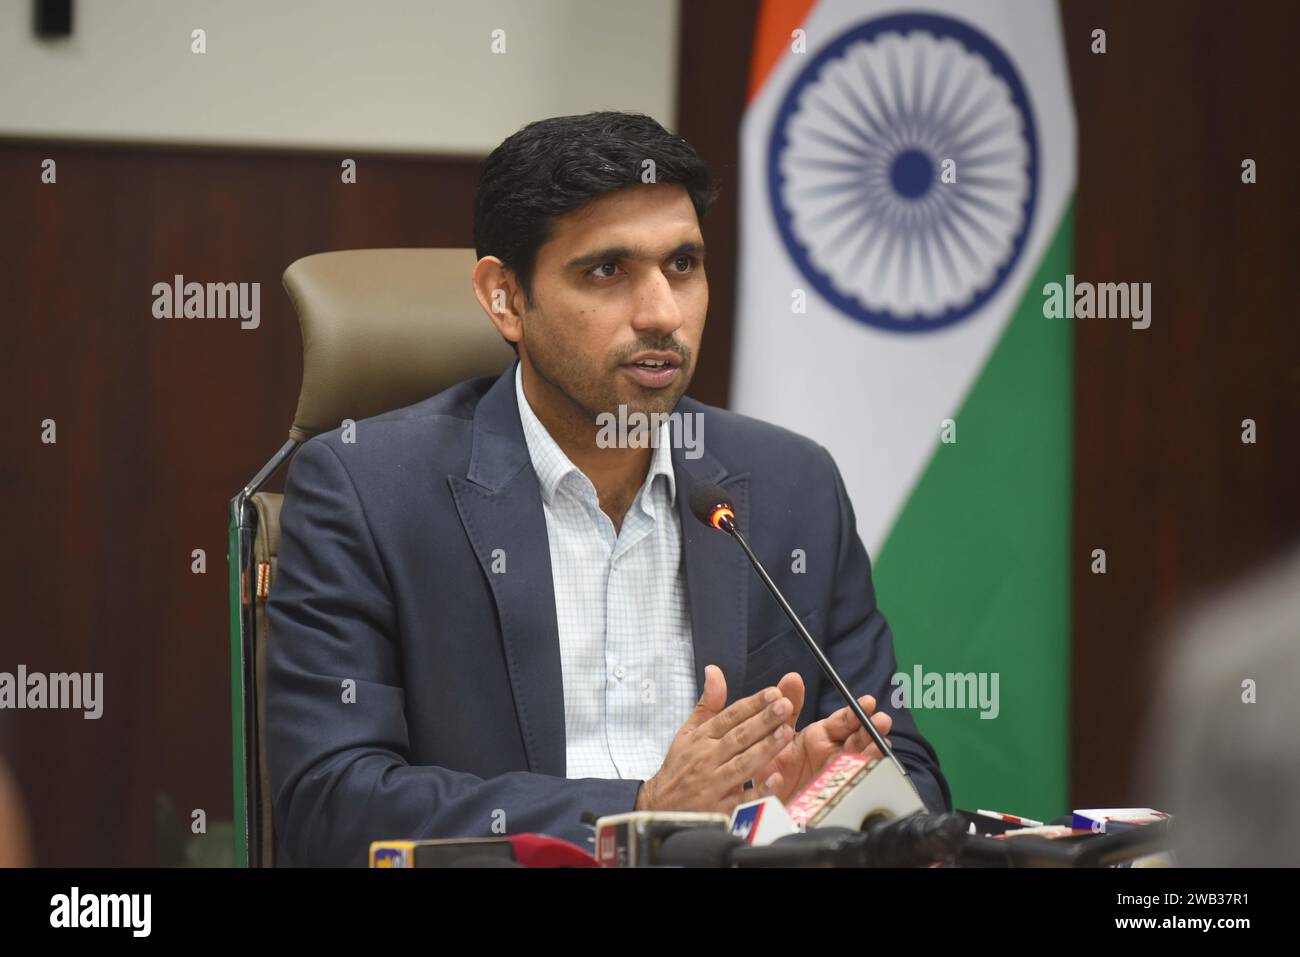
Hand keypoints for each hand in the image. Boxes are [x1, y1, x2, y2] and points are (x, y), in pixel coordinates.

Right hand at [636, 665, 795, 815]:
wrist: (659, 808)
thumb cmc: (679, 766)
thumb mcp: (688, 732)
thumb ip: (708, 704)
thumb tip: (715, 670)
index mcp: (702, 738)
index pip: (730, 717)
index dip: (752, 704)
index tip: (773, 692)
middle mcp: (707, 758)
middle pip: (738, 737)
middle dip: (763, 720)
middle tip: (785, 705)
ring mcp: (713, 785)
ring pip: (742, 764)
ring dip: (764, 748)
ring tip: (786, 732)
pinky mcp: (718, 810)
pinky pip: (741, 800)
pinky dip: (758, 791)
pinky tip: (775, 779)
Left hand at [750, 672, 893, 804]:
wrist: (763, 800)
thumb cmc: (775, 765)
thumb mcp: (777, 733)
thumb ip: (787, 707)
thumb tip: (793, 677)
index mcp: (823, 738)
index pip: (844, 722)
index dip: (855, 712)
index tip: (867, 702)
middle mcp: (834, 756)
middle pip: (858, 742)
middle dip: (872, 731)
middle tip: (882, 721)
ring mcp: (836, 778)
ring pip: (859, 765)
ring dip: (870, 755)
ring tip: (879, 746)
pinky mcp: (830, 800)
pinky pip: (842, 793)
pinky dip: (847, 784)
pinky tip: (850, 775)